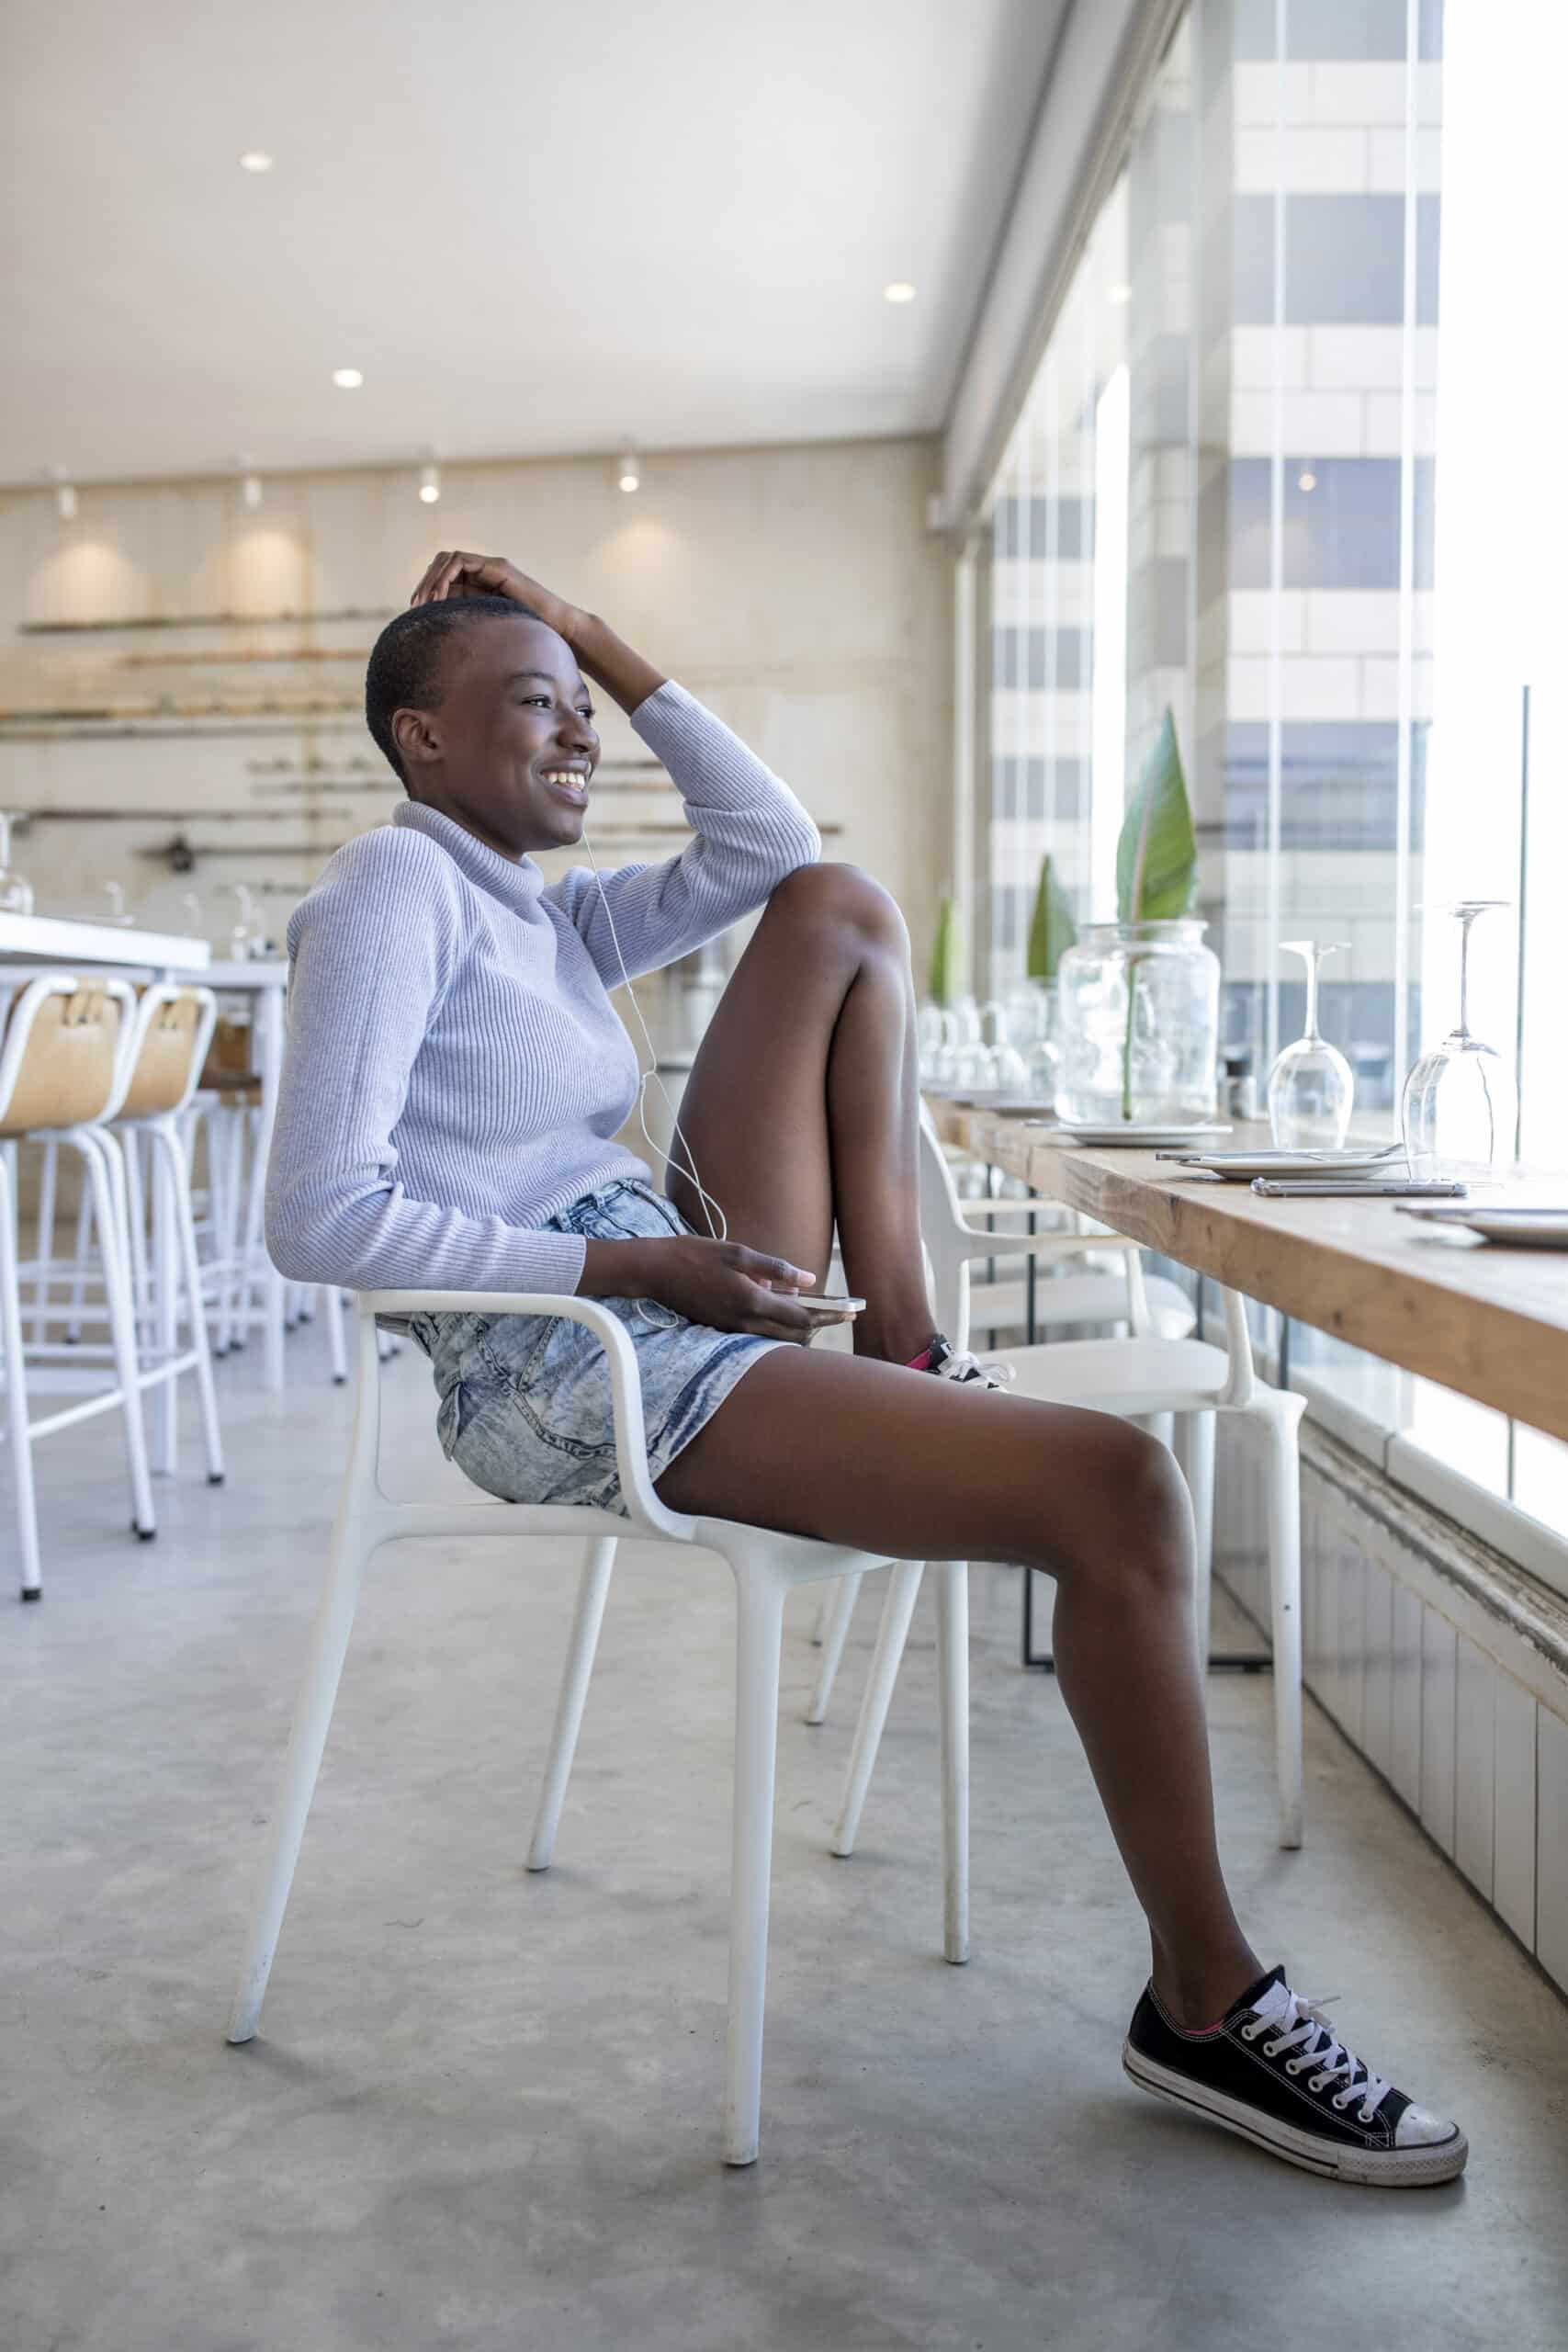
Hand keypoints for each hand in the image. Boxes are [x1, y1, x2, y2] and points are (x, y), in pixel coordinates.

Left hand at [409, 551, 582, 644]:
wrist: (558, 632)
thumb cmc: (527, 639)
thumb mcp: (486, 632)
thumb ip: (467, 626)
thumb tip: (437, 638)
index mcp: (479, 587)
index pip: (443, 577)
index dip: (426, 590)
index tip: (415, 612)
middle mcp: (484, 573)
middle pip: (441, 564)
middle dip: (424, 583)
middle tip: (414, 606)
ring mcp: (491, 567)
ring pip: (447, 559)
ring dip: (432, 579)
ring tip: (424, 603)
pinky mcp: (498, 568)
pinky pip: (460, 562)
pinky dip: (444, 577)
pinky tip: (439, 598)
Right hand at [582, 1235, 850, 1343]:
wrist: (654, 1272)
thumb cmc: (694, 1255)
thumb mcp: (738, 1253)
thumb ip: (775, 1268)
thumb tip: (808, 1279)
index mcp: (752, 1301)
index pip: (802, 1318)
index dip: (830, 1315)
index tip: (851, 1311)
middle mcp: (744, 1322)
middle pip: (794, 1333)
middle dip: (822, 1324)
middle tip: (843, 1313)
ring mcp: (732, 1329)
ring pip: (777, 1336)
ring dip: (800, 1327)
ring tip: (820, 1312)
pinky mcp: (722, 1328)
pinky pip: (759, 1332)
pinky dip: (778, 1325)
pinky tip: (784, 1309)